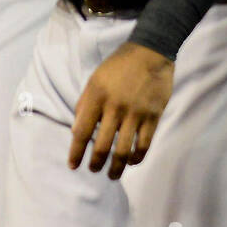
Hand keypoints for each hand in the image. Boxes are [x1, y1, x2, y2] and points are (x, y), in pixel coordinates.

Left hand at [69, 41, 174, 180]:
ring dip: (116, 168)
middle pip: (102, 146)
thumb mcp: (95, 79)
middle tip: (93, 170)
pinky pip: (144, 144)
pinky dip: (137, 158)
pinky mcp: (153, 116)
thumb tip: (77, 131)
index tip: (73, 165)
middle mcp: (115, 107)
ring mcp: (135, 113)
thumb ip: (84, 104)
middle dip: (95, 163)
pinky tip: (131, 162)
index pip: (82, 131)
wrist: (150, 51)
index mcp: (96, 96)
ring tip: (112, 175)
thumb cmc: (118, 65)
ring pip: (123, 150)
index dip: (76, 152)